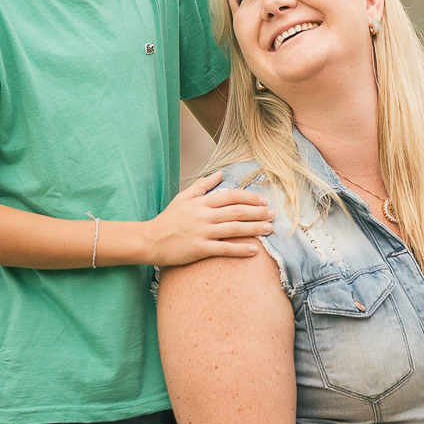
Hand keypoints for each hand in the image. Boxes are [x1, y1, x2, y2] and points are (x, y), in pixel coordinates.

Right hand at [145, 171, 274, 265]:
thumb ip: (202, 185)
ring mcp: (202, 232)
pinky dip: (240, 249)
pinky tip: (254, 250)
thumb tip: (220, 173)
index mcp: (201, 202)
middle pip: (237, 211)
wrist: (150, 240)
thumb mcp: (183, 197)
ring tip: (269, 229)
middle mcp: (204, 215)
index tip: (263, 200)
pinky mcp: (200, 249)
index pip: (231, 196)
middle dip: (257, 212)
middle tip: (273, 214)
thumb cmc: (168, 219)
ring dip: (254, 228)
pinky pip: (224, 249)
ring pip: (234, 229)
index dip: (249, 197)